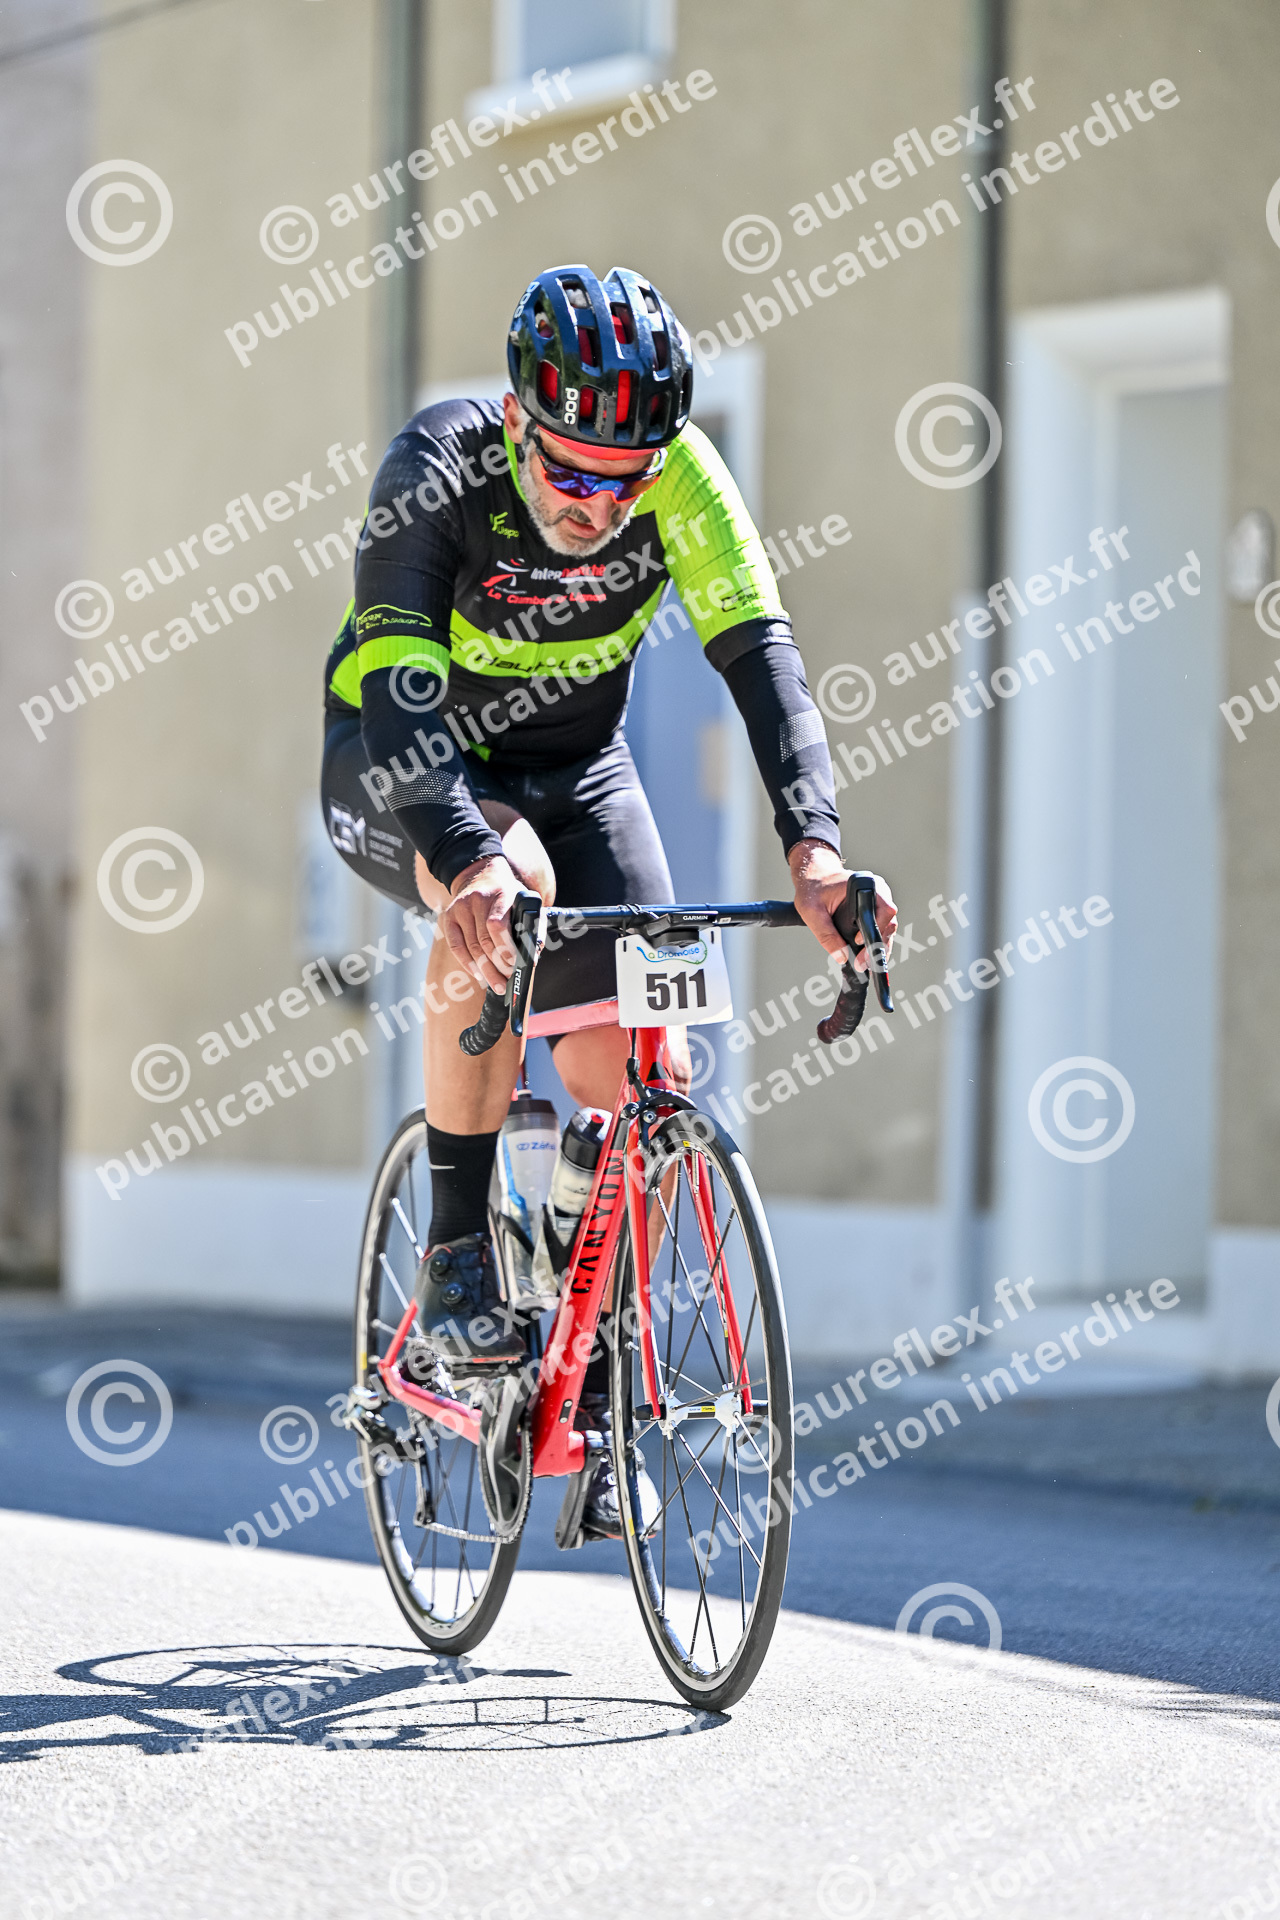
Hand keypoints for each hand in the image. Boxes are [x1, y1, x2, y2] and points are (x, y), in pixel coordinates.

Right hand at [439, 855, 521, 991]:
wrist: (483, 875)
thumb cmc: (509, 895)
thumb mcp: (524, 902)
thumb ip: (532, 926)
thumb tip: (532, 956)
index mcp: (501, 894)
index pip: (496, 924)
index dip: (504, 948)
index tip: (513, 965)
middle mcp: (478, 900)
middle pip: (484, 941)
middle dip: (496, 966)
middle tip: (506, 983)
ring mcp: (461, 908)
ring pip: (471, 947)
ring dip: (485, 970)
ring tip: (496, 984)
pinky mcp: (449, 916)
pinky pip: (456, 946)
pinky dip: (467, 963)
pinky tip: (477, 973)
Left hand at [788, 840, 896, 972]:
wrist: (814, 877)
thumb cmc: (813, 888)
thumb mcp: (812, 911)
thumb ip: (825, 934)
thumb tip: (842, 957)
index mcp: (867, 886)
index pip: (885, 910)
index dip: (876, 929)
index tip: (857, 942)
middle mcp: (878, 892)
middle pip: (889, 923)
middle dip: (878, 946)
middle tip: (863, 964)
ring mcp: (879, 902)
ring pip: (887, 929)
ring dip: (878, 948)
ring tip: (866, 964)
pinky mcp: (874, 911)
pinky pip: (880, 929)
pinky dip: (875, 943)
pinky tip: (868, 957)